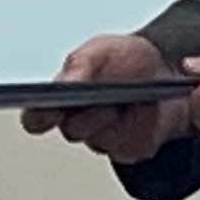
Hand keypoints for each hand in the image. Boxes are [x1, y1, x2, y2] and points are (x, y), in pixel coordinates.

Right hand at [25, 33, 189, 163]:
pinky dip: (136, 125)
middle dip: (83, 114)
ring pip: (99, 138)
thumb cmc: (124, 61)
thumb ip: (81, 65)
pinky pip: (127, 145)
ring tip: (123, 99)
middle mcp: (78, 122)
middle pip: (70, 130)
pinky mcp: (128, 149)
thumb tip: (65, 82)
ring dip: (112, 117)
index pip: (36, 117)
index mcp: (61, 97)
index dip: (37, 115)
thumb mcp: (101, 50)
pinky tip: (143, 110)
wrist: (163, 75)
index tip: (46, 105)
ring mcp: (103, 139)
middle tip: (94, 100)